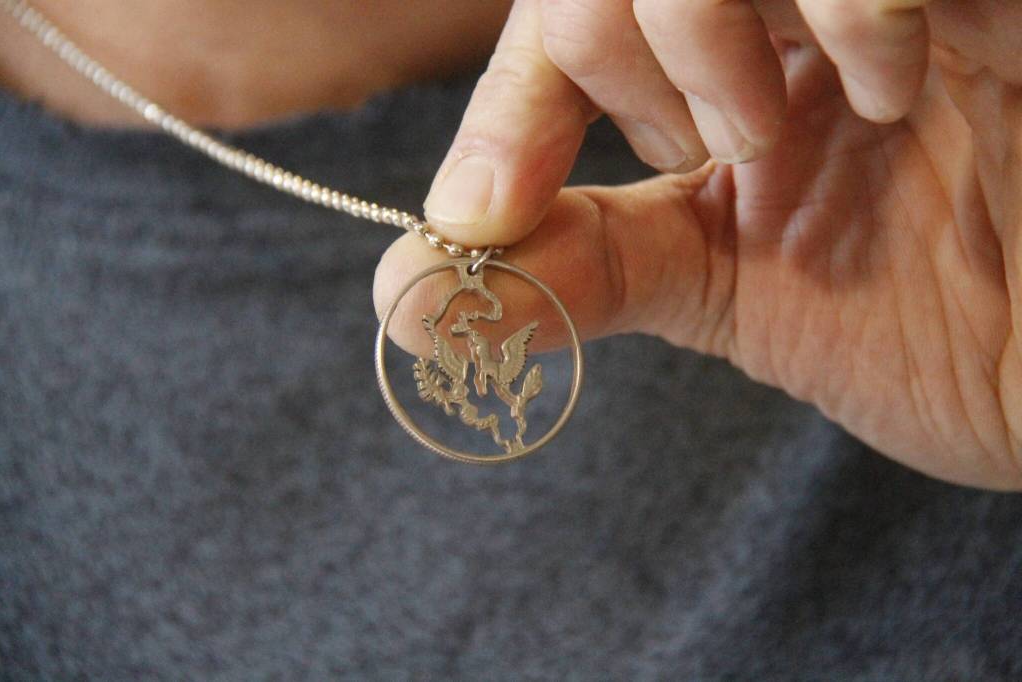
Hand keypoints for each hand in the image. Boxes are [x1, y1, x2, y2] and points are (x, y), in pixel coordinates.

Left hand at [374, 0, 1021, 489]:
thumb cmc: (919, 326)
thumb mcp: (717, 290)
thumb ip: (574, 273)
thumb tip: (408, 298)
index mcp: (730, 53)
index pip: (575, 8)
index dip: (511, 99)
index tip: (484, 212)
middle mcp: (796, 1)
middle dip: (608, 35)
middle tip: (696, 148)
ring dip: (699, 18)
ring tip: (770, 135)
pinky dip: (848, 7)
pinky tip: (891, 94)